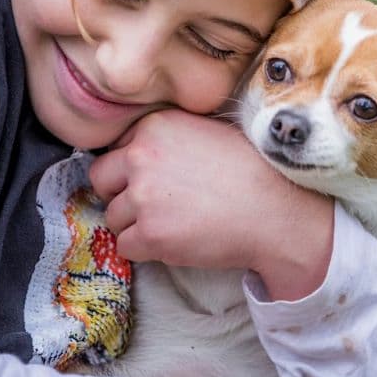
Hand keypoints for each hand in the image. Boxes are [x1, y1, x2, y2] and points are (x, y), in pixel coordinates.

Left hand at [91, 108, 333, 299]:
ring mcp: (143, 196)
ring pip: (112, 216)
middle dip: (120, 193)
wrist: (274, 210)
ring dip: (134, 224)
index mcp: (155, 126)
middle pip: (102, 178)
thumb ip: (169, 137)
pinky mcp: (150, 234)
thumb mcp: (207, 132)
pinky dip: (144, 250)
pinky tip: (173, 242)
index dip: (133, 167)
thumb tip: (140, 153)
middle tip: (150, 205)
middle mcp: (142, 156)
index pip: (118, 148)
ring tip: (172, 224)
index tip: (155, 179)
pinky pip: (124, 247)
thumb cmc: (250, 170)